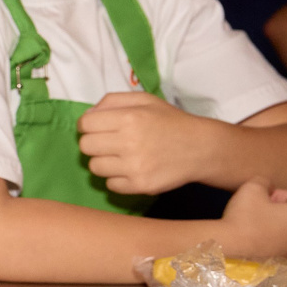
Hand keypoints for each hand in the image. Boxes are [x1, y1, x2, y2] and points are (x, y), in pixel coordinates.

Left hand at [79, 91, 207, 195]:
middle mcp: (129, 142)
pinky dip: (117, 179)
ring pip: (94, 167)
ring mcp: (135, 166)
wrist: (202, 148)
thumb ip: (111, 101)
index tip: (99, 127)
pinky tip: (131, 170)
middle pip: (85, 146)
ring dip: (104, 162)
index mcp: (129, 118)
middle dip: (94, 143)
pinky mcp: (141, 185)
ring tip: (121, 157)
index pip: (85, 124)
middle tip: (110, 143)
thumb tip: (86, 115)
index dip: (88, 125)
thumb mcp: (144, 100)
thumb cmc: (170, 122)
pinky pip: (110, 185)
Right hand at [217, 178, 286, 258]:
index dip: (277, 193)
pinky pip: (278, 246)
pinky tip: (252, 238)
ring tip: (252, 225)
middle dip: (277, 210)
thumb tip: (267, 186)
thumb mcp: (252, 187)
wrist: (229, 247)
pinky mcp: (282, 263)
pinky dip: (269, 241)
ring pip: (286, 232)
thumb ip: (264, 181)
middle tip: (256, 209)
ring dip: (273, 226)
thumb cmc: (243, 216)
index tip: (260, 197)